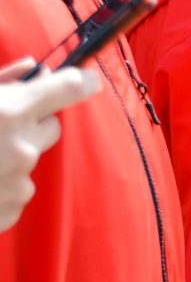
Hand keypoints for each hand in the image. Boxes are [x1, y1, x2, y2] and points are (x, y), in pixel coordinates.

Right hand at [0, 60, 99, 231]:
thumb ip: (0, 83)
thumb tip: (33, 70)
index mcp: (8, 113)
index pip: (66, 89)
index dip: (81, 82)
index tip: (90, 79)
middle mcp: (21, 148)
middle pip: (52, 127)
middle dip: (33, 122)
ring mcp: (18, 183)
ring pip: (30, 160)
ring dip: (10, 156)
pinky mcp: (11, 211)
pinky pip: (16, 190)